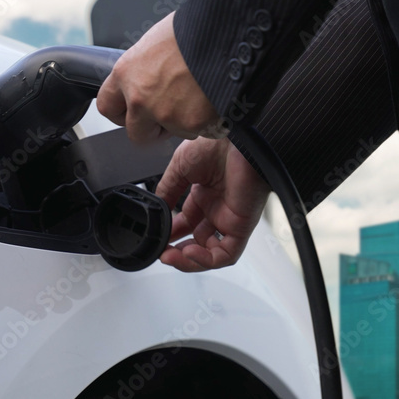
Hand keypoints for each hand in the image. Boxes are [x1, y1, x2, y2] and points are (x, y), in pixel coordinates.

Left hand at [96, 12, 222, 143]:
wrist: (225, 31)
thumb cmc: (195, 28)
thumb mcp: (157, 41)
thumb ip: (145, 67)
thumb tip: (149, 76)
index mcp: (126, 72)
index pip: (107, 107)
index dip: (122, 113)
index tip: (133, 112)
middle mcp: (140, 97)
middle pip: (137, 133)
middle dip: (154, 128)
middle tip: (171, 112)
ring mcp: (165, 113)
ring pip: (172, 132)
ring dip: (184, 121)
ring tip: (199, 94)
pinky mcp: (191, 123)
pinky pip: (198, 131)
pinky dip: (207, 120)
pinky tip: (213, 98)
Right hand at [156, 137, 270, 271]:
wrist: (236, 138)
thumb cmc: (215, 144)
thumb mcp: (178, 167)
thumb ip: (167, 190)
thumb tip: (156, 209)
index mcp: (204, 194)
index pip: (186, 224)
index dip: (171, 235)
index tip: (156, 239)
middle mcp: (217, 208)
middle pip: (198, 241)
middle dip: (178, 251)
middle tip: (162, 253)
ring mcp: (229, 218)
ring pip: (212, 253)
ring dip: (190, 260)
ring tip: (171, 256)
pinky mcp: (241, 226)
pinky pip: (226, 254)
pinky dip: (206, 260)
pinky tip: (189, 252)